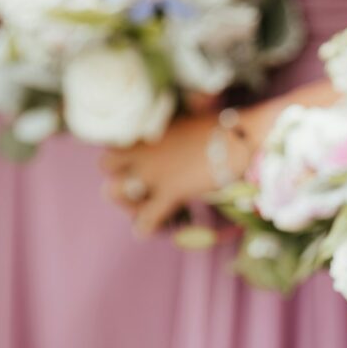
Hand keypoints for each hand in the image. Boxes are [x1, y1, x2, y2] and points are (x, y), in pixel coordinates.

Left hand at [101, 113, 226, 235]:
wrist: (240, 137)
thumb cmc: (221, 126)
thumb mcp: (187, 116)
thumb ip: (171, 125)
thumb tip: (183, 116)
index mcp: (148, 131)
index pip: (115, 142)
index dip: (120, 160)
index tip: (132, 167)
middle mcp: (144, 150)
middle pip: (105, 166)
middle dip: (117, 173)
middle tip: (136, 190)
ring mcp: (154, 172)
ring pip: (115, 191)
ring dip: (127, 202)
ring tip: (142, 209)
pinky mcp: (171, 192)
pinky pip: (146, 218)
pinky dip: (145, 227)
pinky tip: (146, 230)